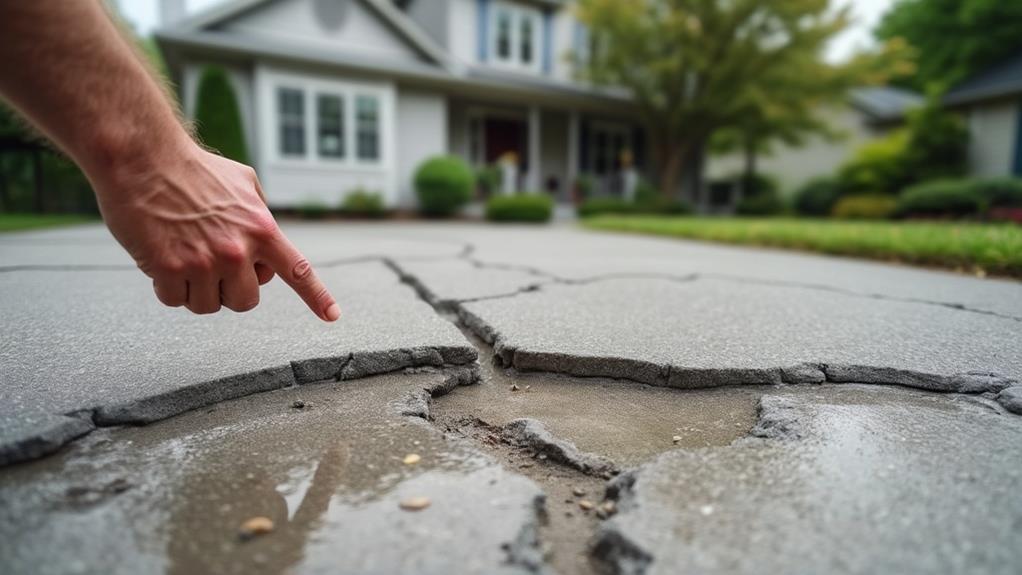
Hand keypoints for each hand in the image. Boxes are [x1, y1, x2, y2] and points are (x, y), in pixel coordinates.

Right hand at [94, 139, 339, 320]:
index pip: (297, 271)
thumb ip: (260, 213)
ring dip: (195, 289)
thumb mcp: (243, 182)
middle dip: (230, 290)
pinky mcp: (170, 270)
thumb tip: (267, 239)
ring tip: (183, 254)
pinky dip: (166, 287)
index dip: (316, 297)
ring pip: (208, 305)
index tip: (332, 317)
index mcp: (261, 229)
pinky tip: (160, 258)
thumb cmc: (190, 166)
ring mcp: (204, 262)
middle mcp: (238, 251)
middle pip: (246, 301)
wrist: (143, 157)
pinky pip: (174, 300)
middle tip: (211, 265)